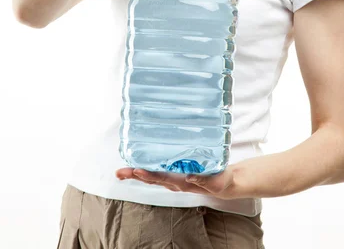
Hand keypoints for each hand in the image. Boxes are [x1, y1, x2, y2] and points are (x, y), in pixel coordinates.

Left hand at [115, 164, 238, 199]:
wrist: (223, 182)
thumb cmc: (220, 180)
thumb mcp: (217, 181)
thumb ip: (205, 179)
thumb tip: (190, 174)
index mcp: (183, 182)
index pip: (162, 178)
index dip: (149, 175)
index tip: (137, 171)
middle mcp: (174, 180)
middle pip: (152, 178)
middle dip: (135, 175)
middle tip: (120, 172)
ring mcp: (174, 176)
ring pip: (153, 174)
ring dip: (137, 172)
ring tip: (122, 170)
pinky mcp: (176, 170)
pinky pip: (158, 168)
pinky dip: (147, 165)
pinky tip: (138, 159)